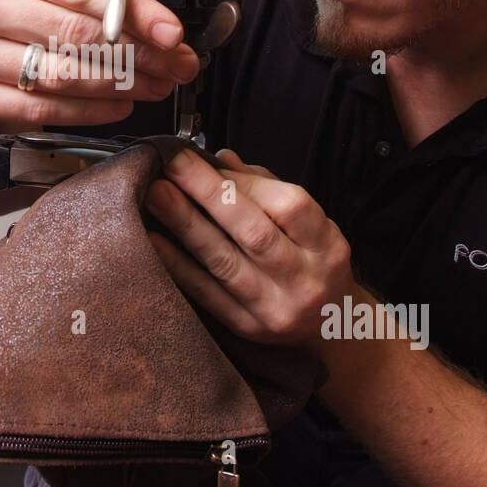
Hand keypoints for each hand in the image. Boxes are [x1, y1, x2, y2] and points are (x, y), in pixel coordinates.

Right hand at [0, 0, 200, 129]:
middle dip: (137, 53)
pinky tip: (115, 104)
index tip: (169, 29)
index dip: (131, 10)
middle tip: (173, 64)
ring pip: (60, 74)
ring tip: (152, 84)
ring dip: (118, 85)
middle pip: (74, 33)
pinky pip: (38, 108)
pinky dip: (85, 111)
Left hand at [145, 148, 353, 348]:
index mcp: (325, 245)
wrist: (331, 326)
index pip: (287, 207)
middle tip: (172, 165)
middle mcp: (304, 279)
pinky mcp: (246, 327)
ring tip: (156, 196)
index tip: (206, 161)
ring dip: (185, 225)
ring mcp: (275, 308)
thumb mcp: (309, 225)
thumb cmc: (313, 262)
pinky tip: (155, 241)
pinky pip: (206, 294)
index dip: (244, 182)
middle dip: (208, 194)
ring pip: (224, 263)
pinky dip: (178, 265)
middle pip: (253, 233)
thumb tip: (222, 159)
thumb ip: (267, 189)